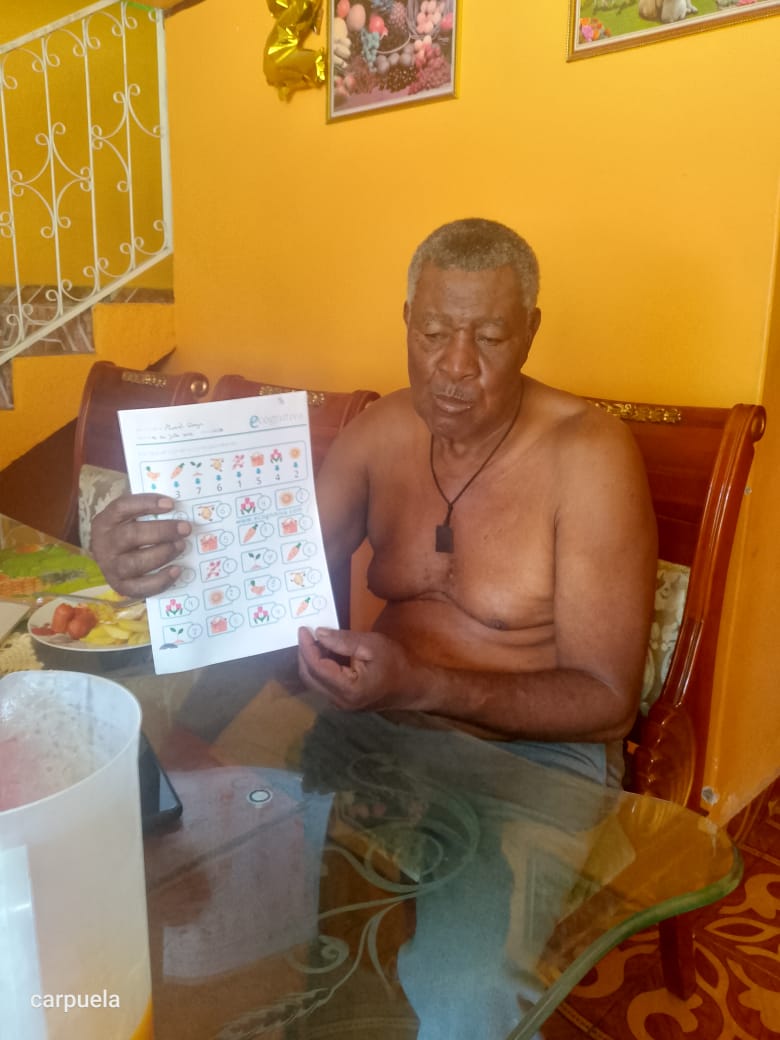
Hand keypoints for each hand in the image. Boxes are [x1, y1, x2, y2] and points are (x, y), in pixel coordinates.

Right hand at [90, 494, 190, 596]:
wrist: (110, 560)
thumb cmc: (127, 533)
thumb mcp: (128, 518)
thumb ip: (147, 512)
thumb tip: (179, 508)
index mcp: (104, 521)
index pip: (122, 507)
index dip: (146, 503)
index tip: (171, 504)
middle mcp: (104, 544)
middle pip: (131, 535)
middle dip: (162, 531)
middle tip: (185, 528)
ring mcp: (111, 568)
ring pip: (136, 562)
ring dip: (163, 553)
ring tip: (182, 546)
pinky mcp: (120, 586)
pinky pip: (140, 587)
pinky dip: (161, 580)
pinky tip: (177, 570)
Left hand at [298, 626, 413, 709]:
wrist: (412, 687)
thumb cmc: (396, 663)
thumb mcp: (372, 645)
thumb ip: (343, 640)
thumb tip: (318, 633)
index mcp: (347, 689)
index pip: (316, 667)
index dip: (306, 647)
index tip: (303, 629)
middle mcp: (339, 701)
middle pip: (310, 676)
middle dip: (305, 653)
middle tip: (307, 633)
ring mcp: (340, 704)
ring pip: (314, 681)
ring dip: (312, 660)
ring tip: (317, 640)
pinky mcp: (343, 702)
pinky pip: (324, 684)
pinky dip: (321, 667)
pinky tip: (327, 652)